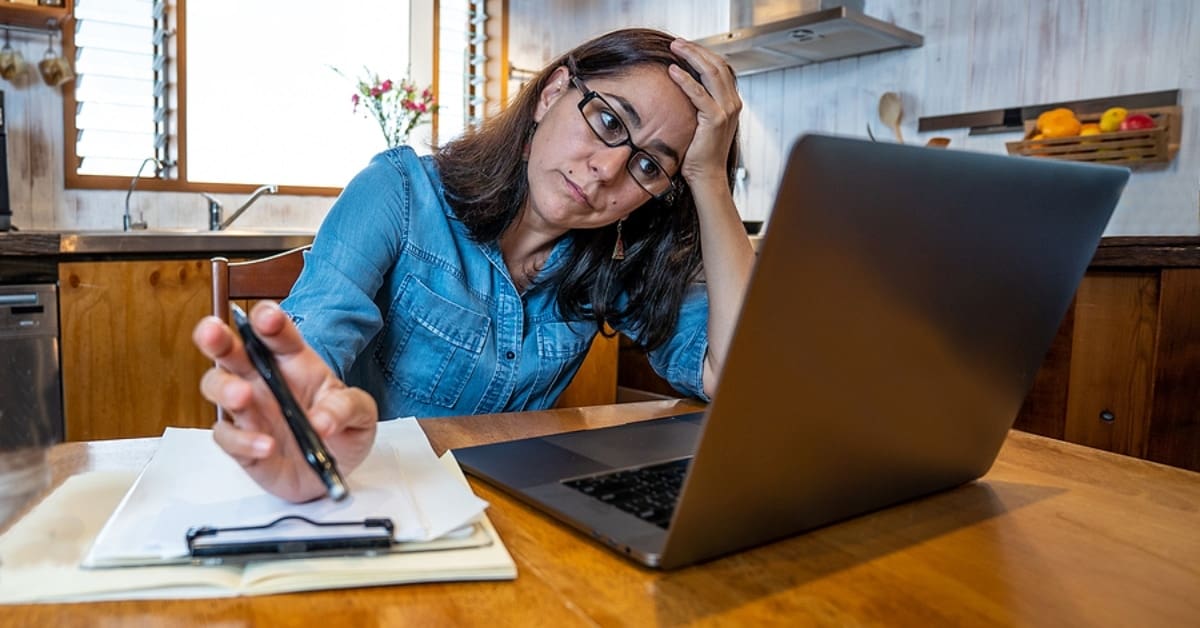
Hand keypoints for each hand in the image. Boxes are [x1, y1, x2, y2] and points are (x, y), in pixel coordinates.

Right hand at [193, 301, 377, 501]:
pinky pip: (227, 436)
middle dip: (216, 337)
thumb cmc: (341, 432)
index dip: (268, 320)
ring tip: (243, 396)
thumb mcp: (361, 415)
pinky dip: (242, 440)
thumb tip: (322, 420)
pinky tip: (266, 445)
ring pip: (217, 386)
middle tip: (213, 331)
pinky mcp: (240, 443)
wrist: (332, 474)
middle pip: (231, 351)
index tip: (267, 318)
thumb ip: (347, 408)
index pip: (277, 333)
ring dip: (224, 388)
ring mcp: (249, 410)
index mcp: (294, 362)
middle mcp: (264, 380)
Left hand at [668, 38, 741, 191]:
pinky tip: (672, 71)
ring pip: (711, 73)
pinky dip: (685, 80)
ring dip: (691, 57)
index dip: (703, 53)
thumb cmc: (700, 152)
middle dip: (696, 50)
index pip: (720, 67)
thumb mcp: (701, 122)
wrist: (707, 176)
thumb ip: (699, 103)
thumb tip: (682, 87)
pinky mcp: (715, 119)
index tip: (685, 46)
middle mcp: (732, 102)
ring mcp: (726, 110)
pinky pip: (698, 93)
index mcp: (731, 101)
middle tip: (677, 42)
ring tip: (675, 48)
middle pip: (716, 65)